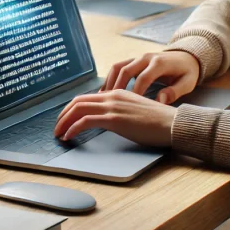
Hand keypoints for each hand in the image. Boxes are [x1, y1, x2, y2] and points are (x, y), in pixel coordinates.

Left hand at [53, 89, 175, 146]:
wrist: (172, 123)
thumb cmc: (158, 122)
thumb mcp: (135, 111)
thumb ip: (121, 112)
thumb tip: (109, 121)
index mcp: (118, 93)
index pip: (87, 97)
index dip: (72, 108)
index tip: (66, 119)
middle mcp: (113, 96)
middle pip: (78, 101)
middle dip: (63, 114)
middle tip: (57, 127)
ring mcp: (113, 106)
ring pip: (78, 109)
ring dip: (64, 121)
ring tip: (58, 133)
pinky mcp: (114, 119)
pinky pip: (85, 121)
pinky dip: (73, 128)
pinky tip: (69, 136)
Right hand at [101, 51, 199, 103]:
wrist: (186, 56)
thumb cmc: (187, 73)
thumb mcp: (187, 83)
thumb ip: (174, 92)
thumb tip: (159, 100)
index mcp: (159, 63)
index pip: (143, 78)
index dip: (135, 92)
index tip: (129, 108)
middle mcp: (146, 57)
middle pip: (126, 70)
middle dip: (117, 88)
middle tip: (111, 105)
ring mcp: (138, 57)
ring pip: (118, 67)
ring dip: (109, 82)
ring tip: (103, 99)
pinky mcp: (133, 60)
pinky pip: (117, 67)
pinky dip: (110, 79)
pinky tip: (105, 92)